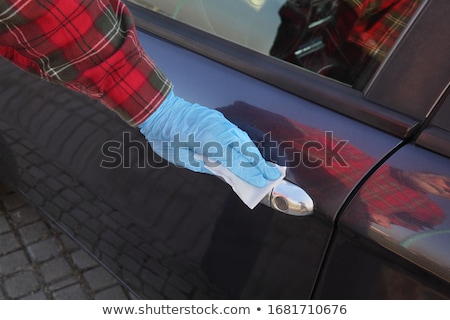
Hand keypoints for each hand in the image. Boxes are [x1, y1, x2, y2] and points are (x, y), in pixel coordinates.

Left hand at [138, 90, 280, 186]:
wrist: (159, 111)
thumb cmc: (166, 137)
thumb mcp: (182, 157)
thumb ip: (205, 164)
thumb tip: (224, 171)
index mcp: (209, 142)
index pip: (236, 161)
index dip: (251, 173)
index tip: (264, 182)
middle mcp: (219, 131)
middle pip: (245, 150)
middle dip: (260, 164)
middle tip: (274, 176)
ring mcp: (220, 123)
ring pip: (243, 140)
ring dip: (255, 154)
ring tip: (267, 166)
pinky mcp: (217, 119)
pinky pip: (236, 133)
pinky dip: (245, 143)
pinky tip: (250, 151)